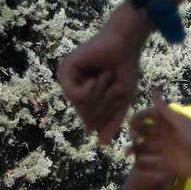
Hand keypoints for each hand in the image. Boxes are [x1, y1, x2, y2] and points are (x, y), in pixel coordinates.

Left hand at [57, 7, 147, 141]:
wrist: (126, 45)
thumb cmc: (126, 70)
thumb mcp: (122, 102)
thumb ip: (113, 122)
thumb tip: (102, 144)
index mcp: (86, 97)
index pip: (90, 121)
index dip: (107, 117)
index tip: (119, 99)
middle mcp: (74, 88)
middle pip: (85, 115)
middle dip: (106, 104)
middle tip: (114, 87)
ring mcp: (68, 79)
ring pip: (80, 106)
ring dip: (100, 95)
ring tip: (107, 77)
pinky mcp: (65, 70)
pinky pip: (75, 95)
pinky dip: (91, 89)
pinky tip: (97, 76)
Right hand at [130, 102, 190, 178]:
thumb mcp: (181, 122)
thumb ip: (165, 109)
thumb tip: (152, 90)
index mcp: (168, 123)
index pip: (148, 117)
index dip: (138, 118)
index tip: (130, 121)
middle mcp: (165, 136)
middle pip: (144, 133)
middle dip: (135, 134)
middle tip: (133, 138)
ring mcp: (166, 151)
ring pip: (145, 149)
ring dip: (135, 150)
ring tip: (127, 152)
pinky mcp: (168, 166)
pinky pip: (152, 166)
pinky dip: (144, 166)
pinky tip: (136, 165)